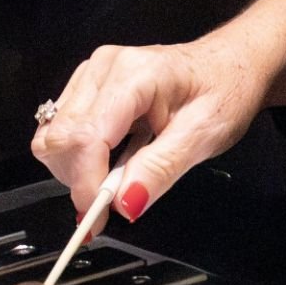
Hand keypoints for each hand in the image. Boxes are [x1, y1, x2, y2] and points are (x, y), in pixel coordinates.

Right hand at [32, 32, 273, 221]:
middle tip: (113, 200)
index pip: (87, 136)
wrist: (231, 65)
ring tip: (119, 175)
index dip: (86, 184)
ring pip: (54, 136)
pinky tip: (113, 159)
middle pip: (60, 138)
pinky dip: (80, 158)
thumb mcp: (204, 136)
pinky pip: (64, 130)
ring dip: (77, 170)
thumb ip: (161, 170)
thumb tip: (123, 203)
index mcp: (135, 74)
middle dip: (79, 179)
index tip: (98, 219)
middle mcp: (105, 68)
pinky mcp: (89, 86)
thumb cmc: (224, 91)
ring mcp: (93, 74)